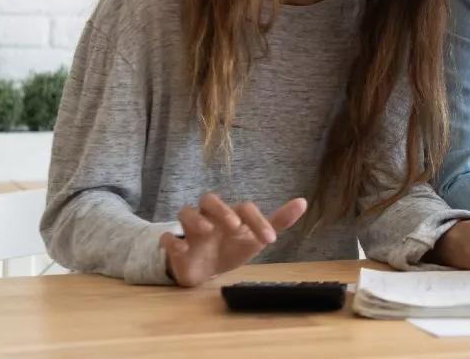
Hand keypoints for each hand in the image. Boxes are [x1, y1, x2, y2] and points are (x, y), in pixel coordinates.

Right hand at [159, 192, 307, 286]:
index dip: (257, 220)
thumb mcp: (255, 237)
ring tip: (207, 230)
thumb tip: (303, 201)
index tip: (270, 240)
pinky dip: (172, 242)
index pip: (243, 207)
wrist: (205, 270)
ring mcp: (190, 230)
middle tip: (235, 225)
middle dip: (221, 209)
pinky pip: (166, 238)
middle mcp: (210, 217)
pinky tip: (183, 249)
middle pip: (209, 199)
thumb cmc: (230, 247)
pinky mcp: (174, 246)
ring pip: (184, 211)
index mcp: (230, 214)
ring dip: (195, 219)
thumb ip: (277, 221)